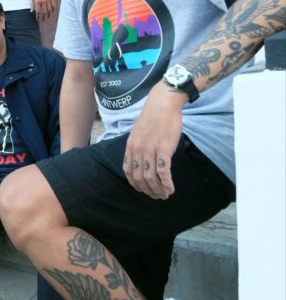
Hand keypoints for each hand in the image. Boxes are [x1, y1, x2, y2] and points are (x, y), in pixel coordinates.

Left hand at [32, 0, 55, 21]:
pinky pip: (53, 5)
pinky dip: (53, 9)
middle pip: (44, 12)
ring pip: (49, 10)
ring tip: (47, 17)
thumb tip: (31, 12)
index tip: (37, 20)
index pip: (38, 11)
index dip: (38, 16)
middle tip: (43, 20)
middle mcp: (43, 1)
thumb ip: (32, 4)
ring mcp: (48, 0)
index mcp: (37, 1)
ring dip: (49, 15)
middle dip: (43, 17)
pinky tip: (52, 12)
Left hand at [122, 83, 184, 198]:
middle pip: (139, 178)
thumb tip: (141, 159)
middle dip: (148, 191)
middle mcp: (137, 150)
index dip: (136, 185)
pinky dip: (167, 183)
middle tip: (157, 196)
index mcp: (130, 146)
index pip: (128, 172)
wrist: (163, 103)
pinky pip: (163, 171)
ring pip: (151, 177)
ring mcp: (150, 150)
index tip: (144, 190)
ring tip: (165, 195)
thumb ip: (138, 146)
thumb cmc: (153, 116)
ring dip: (158, 190)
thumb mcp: (138, 132)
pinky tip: (171, 189)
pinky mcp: (163, 149)